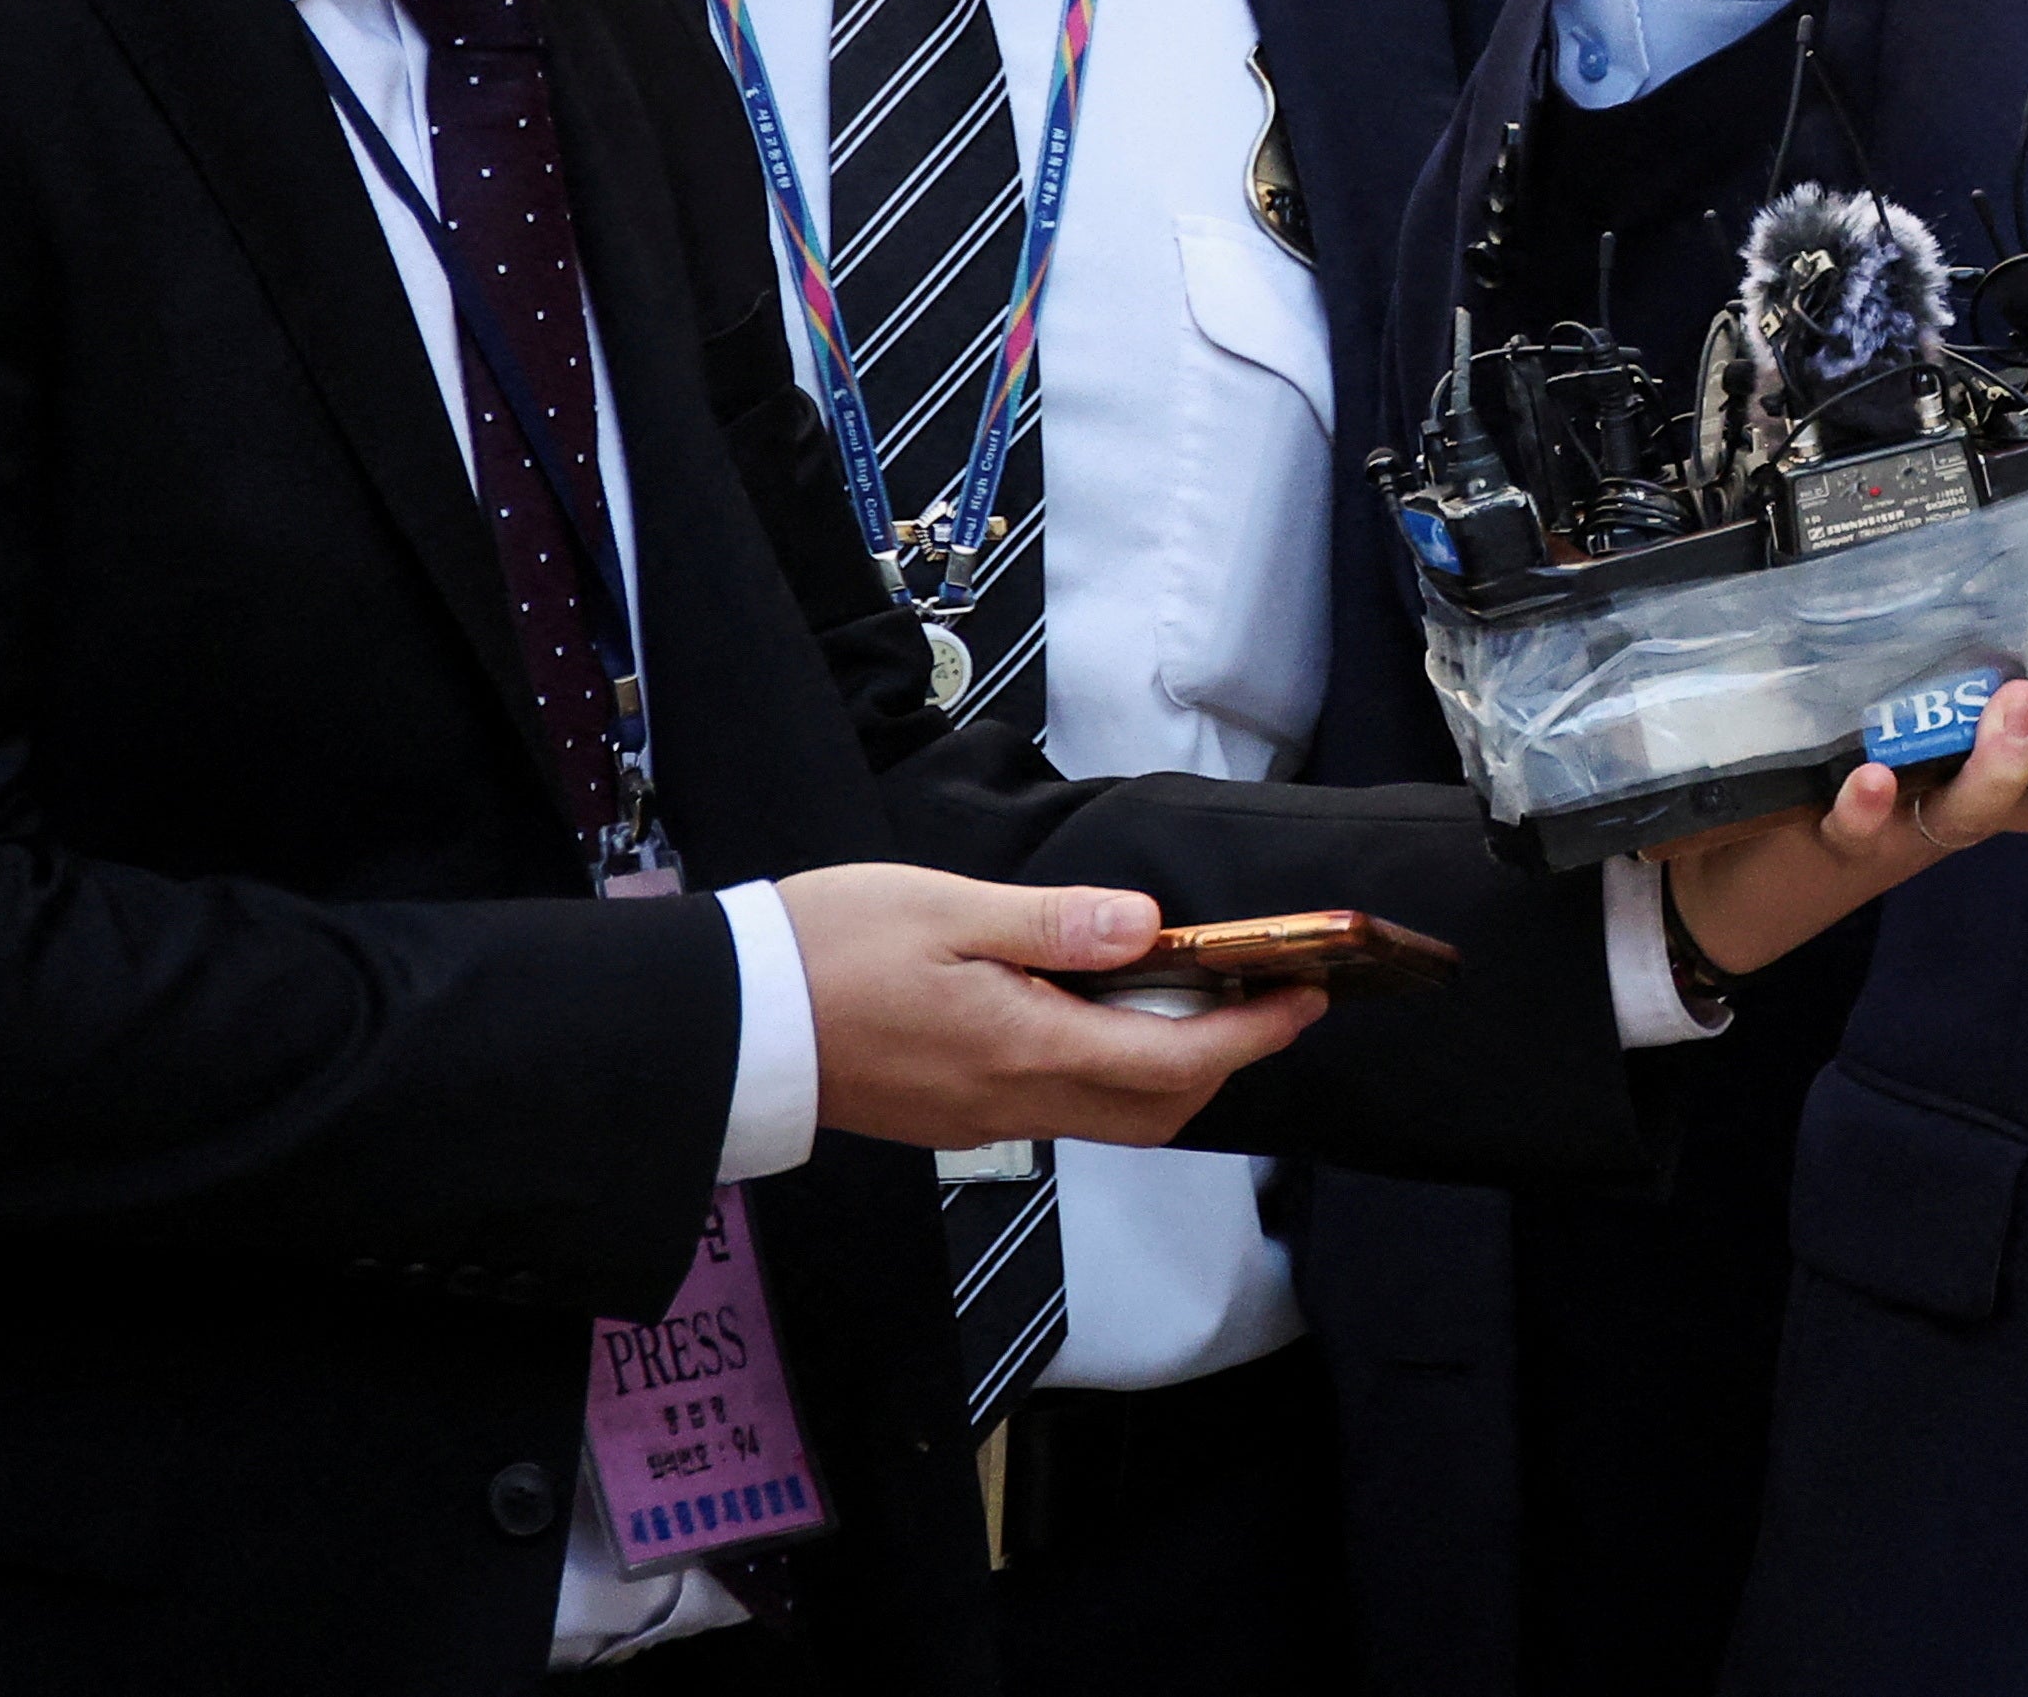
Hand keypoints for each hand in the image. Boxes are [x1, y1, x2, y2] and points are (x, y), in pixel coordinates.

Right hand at [775, 866, 1325, 1150]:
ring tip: (1201, 998)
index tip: (1305, 995)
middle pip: (1157, 1109)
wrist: (722, 1022)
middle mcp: (1014, 1102)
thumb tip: (1147, 926)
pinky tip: (1109, 1015)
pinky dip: (1111, 1072)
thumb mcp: (946, 909)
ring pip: (1112, 1117)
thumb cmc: (826, 949)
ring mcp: (983, 1119)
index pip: (1175, 1063)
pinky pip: (1061, 1108)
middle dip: (1229, 1060)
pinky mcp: (953, 1118)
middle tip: (1272, 996)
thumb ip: (1056, 924)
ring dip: (1172, 1071)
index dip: (1253, 1033)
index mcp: (1023, 1048)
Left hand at [1656, 644, 2027, 975]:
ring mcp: (1922, 818)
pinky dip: (1868, 803)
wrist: (1762, 851)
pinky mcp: (1846, 834)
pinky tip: (1866, 776)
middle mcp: (1990, 796)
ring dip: (2006, 760)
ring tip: (2007, 704)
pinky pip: (1864, 829)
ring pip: (1987, 810)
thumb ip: (1994, 629)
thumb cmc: (1870, 753)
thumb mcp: (1943, 686)